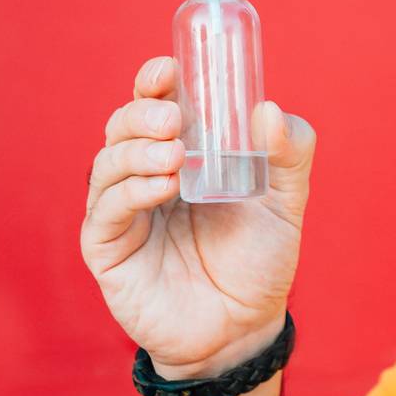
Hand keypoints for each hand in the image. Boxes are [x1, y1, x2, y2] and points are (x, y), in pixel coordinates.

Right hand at [80, 56, 314, 378]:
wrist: (246, 328)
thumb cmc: (259, 260)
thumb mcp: (286, 201)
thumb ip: (290, 154)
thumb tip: (270, 111)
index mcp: (184, 154)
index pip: (156, 105)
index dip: (154, 81)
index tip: (168, 68)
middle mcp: (146, 176)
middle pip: (123, 126)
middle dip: (142, 112)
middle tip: (173, 118)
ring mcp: (124, 212)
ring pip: (106, 163)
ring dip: (136, 151)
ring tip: (174, 158)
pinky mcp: (108, 250)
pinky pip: (105, 211)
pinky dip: (129, 191)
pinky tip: (162, 188)